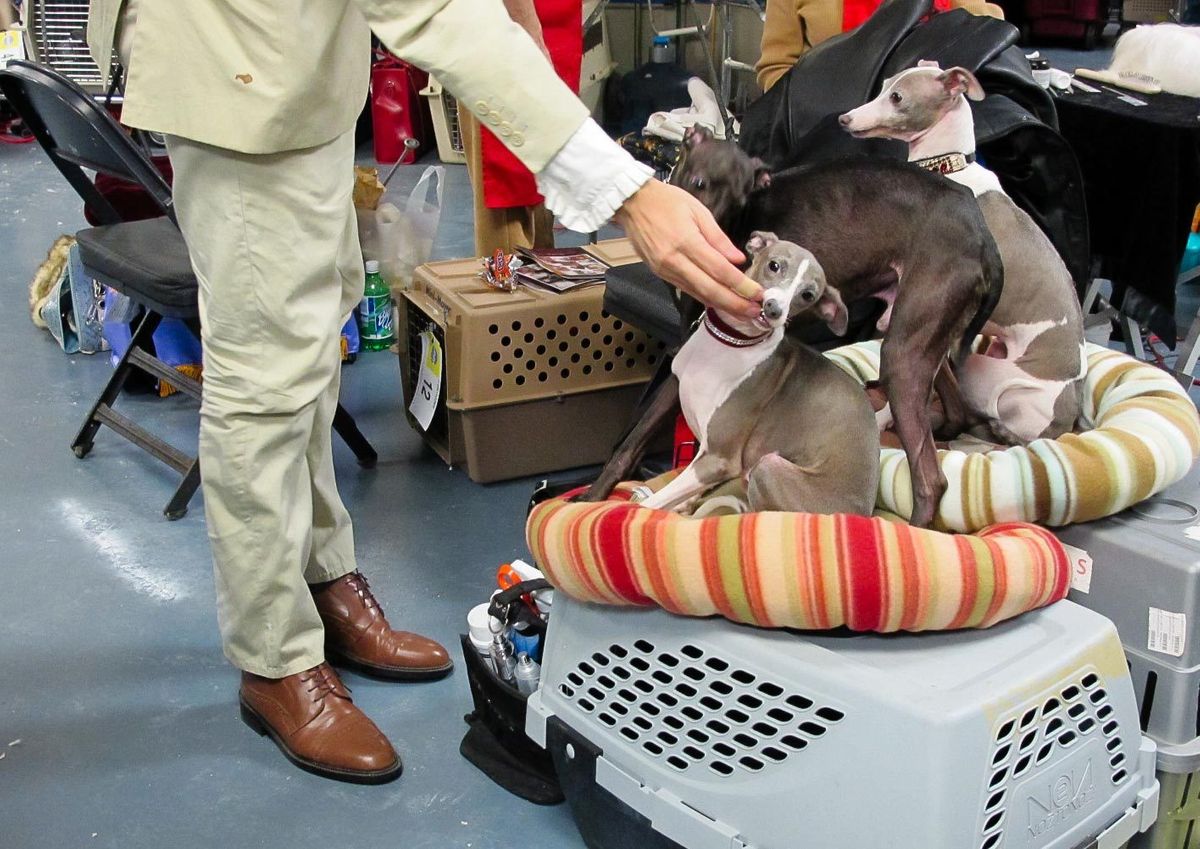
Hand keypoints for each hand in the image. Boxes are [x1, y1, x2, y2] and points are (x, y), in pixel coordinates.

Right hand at [614, 180, 762, 319]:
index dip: (740, 284)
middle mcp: (674, 261)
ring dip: (722, 305)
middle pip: (709, 289)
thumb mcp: (698, 210)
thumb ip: (718, 238)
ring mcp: (665, 270)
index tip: (758, 292)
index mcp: (686, 241)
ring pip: (698, 293)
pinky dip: (705, 298)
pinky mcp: (660, 274)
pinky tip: (719, 303)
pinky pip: (687, 290)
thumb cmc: (665, 201)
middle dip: (734, 303)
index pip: (719, 270)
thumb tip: (737, 259)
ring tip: (743, 311)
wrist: (632, 203)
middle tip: (755, 310)